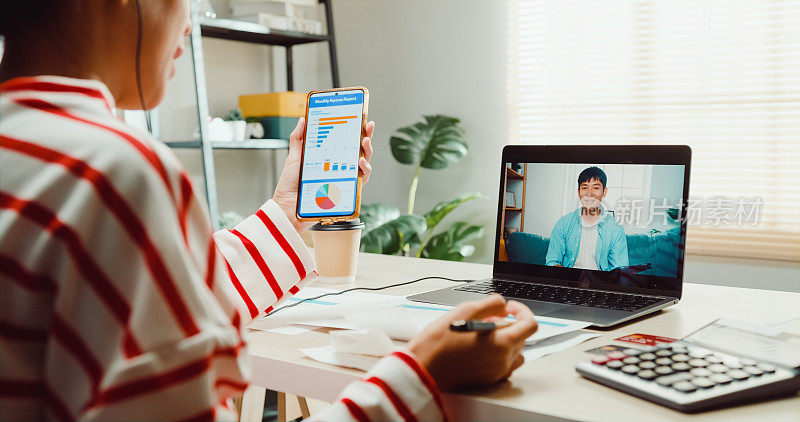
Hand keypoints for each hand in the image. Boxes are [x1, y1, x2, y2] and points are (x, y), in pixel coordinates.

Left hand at [272, 117, 374, 232]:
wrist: (288, 207)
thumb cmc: (290, 186)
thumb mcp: (294, 157)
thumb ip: (298, 139)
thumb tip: (302, 120)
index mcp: (328, 158)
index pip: (345, 142)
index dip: (355, 131)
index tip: (360, 120)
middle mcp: (338, 168)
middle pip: (358, 151)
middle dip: (366, 137)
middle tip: (367, 128)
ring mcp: (343, 179)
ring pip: (363, 164)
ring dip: (368, 152)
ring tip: (364, 143)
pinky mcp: (346, 191)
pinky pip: (361, 181)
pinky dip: (364, 171)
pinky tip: (360, 162)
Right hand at [407, 294, 537, 390]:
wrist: (423, 367)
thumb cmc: (439, 342)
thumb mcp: (465, 310)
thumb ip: (491, 304)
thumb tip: (502, 304)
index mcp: (502, 343)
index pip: (530, 324)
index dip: (522, 311)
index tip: (509, 308)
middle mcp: (503, 360)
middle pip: (522, 337)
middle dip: (508, 323)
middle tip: (487, 318)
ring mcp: (496, 372)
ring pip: (514, 352)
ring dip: (505, 339)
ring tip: (484, 333)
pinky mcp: (487, 379)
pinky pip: (503, 364)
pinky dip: (498, 353)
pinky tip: (479, 347)